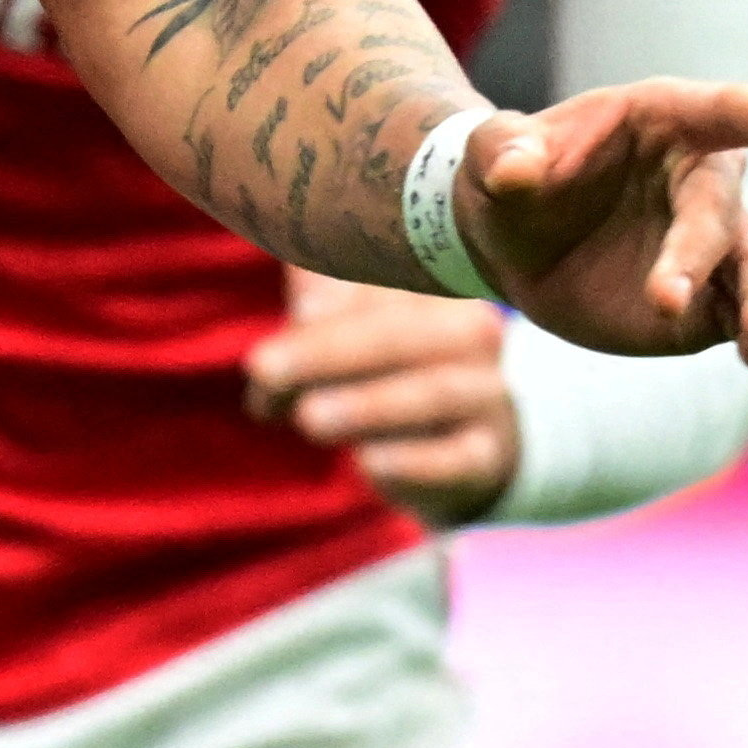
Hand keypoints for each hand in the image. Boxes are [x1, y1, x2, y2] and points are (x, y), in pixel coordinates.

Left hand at [247, 268, 515, 525]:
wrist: (458, 445)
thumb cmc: (385, 367)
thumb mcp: (349, 323)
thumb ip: (313, 298)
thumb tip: (291, 295)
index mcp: (433, 283)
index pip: (373, 283)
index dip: (313, 308)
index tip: (260, 346)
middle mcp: (469, 331)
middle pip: (398, 334)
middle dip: (324, 352)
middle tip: (262, 370)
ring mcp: (485, 393)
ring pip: (432, 392)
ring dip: (366, 405)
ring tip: (307, 419)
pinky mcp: (487, 455)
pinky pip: (458, 458)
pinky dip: (414, 461)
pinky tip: (369, 464)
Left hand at [457, 79, 747, 364]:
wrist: (511, 240)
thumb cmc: (508, 174)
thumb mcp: (489, 153)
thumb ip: (502, 151)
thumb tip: (515, 171)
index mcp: (662, 119)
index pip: (725, 111)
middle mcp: (700, 178)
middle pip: (719, 208)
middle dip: (697, 252)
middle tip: (663, 299)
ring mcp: (711, 241)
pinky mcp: (709, 298)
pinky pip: (743, 314)